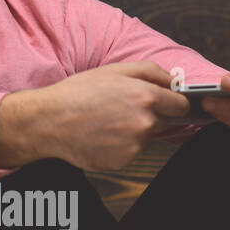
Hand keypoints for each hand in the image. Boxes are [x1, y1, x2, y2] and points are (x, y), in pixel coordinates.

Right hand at [0, 61, 189, 172]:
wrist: (49, 121)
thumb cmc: (77, 93)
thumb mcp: (113, 70)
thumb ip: (150, 71)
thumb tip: (174, 81)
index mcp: (145, 96)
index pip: (181, 105)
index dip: (172, 103)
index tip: (163, 103)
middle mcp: (145, 122)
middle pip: (165, 122)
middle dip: (149, 116)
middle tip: (120, 110)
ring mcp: (135, 144)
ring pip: (146, 137)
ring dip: (134, 131)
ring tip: (106, 122)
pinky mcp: (124, 160)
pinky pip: (131, 152)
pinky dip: (120, 145)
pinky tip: (101, 136)